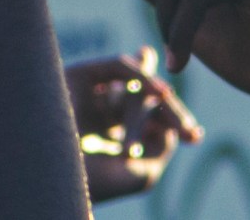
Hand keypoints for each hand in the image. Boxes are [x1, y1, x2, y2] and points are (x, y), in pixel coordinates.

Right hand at [66, 49, 201, 202]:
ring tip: (171, 103)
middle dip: (168, 107)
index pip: (142, 119)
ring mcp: (87, 94)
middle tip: (188, 128)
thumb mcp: (143, 173)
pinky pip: (116, 66)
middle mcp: (95, 112)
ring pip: (133, 83)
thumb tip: (167, 118)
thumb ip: (162, 145)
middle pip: (140, 98)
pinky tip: (161, 91)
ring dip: (157, 92)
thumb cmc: (96, 182)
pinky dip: (141, 74)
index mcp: (104, 137)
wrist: (56, 173)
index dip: (170, 123)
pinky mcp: (78, 75)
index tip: (194, 136)